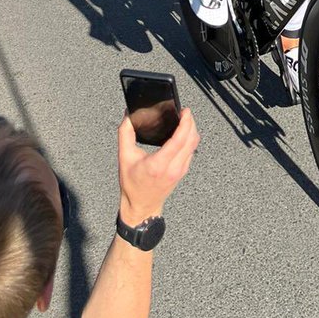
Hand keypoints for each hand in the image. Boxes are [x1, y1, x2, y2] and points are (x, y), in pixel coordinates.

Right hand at [117, 109, 198, 223]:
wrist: (141, 206)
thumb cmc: (132, 185)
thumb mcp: (124, 157)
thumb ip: (125, 134)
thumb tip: (128, 116)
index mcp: (158, 164)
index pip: (179, 140)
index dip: (185, 123)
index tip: (185, 111)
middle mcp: (173, 168)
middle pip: (191, 140)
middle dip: (191, 123)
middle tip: (185, 112)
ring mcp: (180, 170)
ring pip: (194, 145)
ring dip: (192, 130)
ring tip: (185, 120)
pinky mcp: (183, 171)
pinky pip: (191, 151)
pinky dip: (190, 139)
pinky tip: (183, 133)